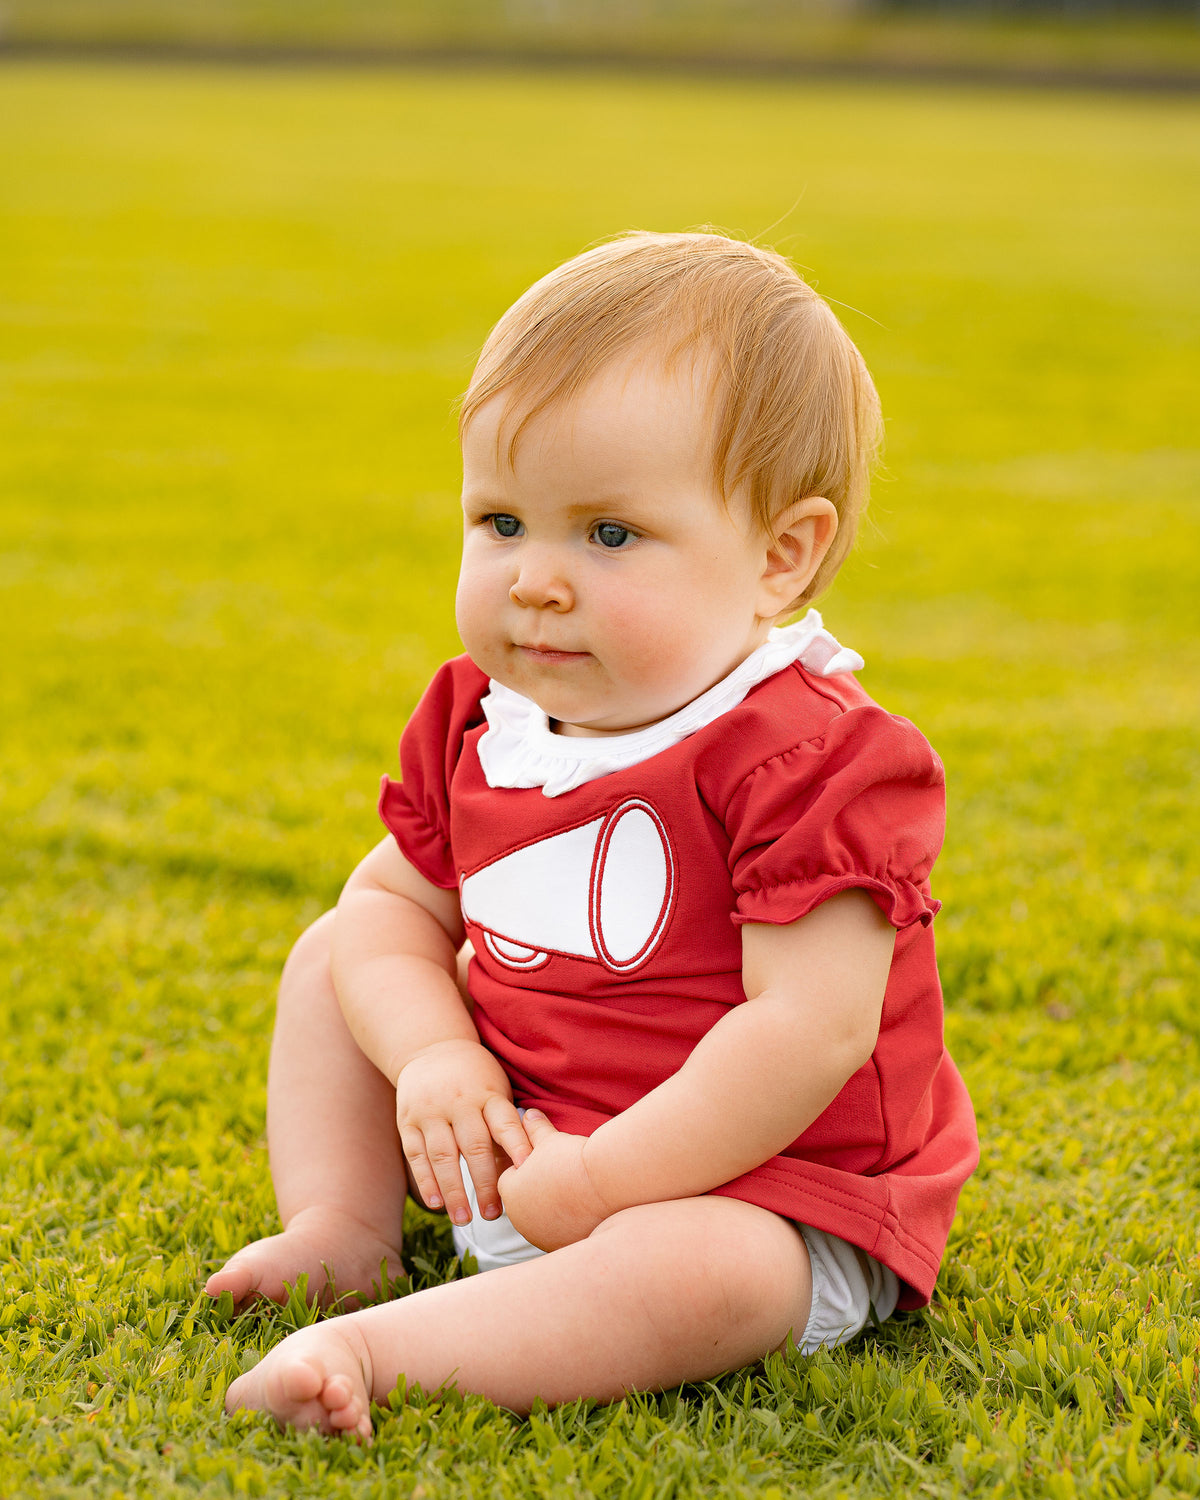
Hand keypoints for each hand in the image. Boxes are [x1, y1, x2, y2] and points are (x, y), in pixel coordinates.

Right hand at [395, 1040, 531, 1225]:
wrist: (431, 1047)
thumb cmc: (476, 1079)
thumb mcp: (496, 1090)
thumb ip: (505, 1126)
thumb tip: (521, 1172)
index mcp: (488, 1093)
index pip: (505, 1123)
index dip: (517, 1147)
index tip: (526, 1173)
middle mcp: (459, 1101)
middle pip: (474, 1146)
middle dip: (484, 1183)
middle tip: (493, 1215)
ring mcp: (431, 1111)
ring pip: (443, 1155)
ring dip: (454, 1190)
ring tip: (464, 1219)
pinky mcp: (408, 1120)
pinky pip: (416, 1154)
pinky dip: (426, 1181)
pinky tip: (436, 1203)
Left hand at [497, 1110, 613, 1251]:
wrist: (606, 1186)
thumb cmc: (573, 1159)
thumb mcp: (550, 1138)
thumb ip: (534, 1128)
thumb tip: (528, 1114)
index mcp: (510, 1192)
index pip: (509, 1177)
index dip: (527, 1166)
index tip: (546, 1160)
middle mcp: (520, 1220)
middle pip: (524, 1201)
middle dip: (537, 1189)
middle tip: (561, 1175)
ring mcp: (541, 1236)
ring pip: (541, 1219)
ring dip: (552, 1208)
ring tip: (574, 1191)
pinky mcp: (562, 1247)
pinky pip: (559, 1233)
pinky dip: (568, 1224)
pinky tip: (583, 1210)